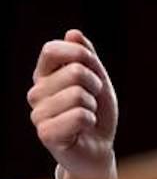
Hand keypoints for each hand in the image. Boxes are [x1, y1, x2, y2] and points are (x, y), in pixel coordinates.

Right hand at [27, 30, 117, 178]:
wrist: (98, 146)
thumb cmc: (96, 109)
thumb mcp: (97, 78)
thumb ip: (86, 56)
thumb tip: (72, 33)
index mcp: (45, 75)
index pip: (51, 49)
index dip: (79, 53)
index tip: (91, 66)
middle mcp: (36, 92)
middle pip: (74, 71)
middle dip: (95, 84)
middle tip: (92, 99)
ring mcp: (38, 114)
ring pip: (78, 94)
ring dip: (93, 105)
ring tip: (87, 114)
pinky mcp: (45, 134)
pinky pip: (78, 116)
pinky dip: (90, 120)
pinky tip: (83, 128)